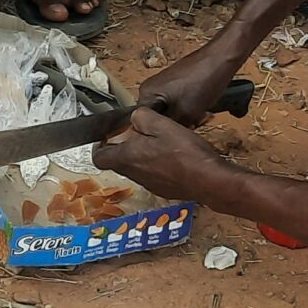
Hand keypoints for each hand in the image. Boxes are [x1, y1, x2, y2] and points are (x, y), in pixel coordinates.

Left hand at [94, 107, 236, 202]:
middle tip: (139, 133)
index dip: (99, 146)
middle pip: (119, 161)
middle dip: (124, 147)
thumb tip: (134, 118)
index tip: (107, 136)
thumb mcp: (161, 124)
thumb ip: (142, 117)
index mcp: (127, 158)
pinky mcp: (165, 190)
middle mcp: (134, 175)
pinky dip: (157, 165)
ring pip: (137, 168)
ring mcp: (149, 185)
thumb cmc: (184, 152)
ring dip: (142, 155)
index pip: (98, 158)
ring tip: (159, 141)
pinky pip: (153, 175)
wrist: (209, 180)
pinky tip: (174, 156)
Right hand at [136, 41, 247, 128]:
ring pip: (170, 111)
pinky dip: (189, 109)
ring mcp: (164, 85)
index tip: (173, 137)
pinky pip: (178, 103)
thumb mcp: (185, 114)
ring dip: (184, 118)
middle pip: (157, 117)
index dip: (158, 133)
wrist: (220, 60)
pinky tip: (202, 110)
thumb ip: (170, 128)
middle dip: (174, 124)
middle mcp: (150, 88)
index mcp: (145, 93)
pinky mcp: (176, 83)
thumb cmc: (202, 82)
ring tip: (199, 117)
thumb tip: (164, 139)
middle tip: (191, 125)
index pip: (141, 123)